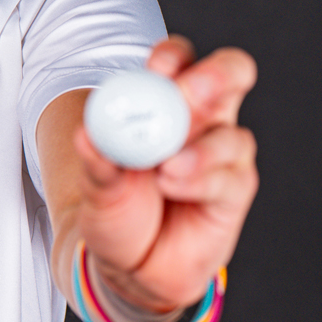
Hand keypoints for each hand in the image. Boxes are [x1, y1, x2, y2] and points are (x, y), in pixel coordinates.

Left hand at [72, 37, 258, 313]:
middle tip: (189, 94)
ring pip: (231, 135)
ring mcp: (223, 153)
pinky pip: (230, 178)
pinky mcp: (235, 189)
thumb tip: (86, 135)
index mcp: (166, 101)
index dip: (172, 58)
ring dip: (199, 151)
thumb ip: (96, 159)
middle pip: (230, 76)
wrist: (130, 263)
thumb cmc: (117, 208)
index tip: (155, 69)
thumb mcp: (96, 184)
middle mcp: (203, 119)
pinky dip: (202, 180)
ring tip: (164, 171)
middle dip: (214, 77)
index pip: (179, 61)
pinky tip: (175, 186)